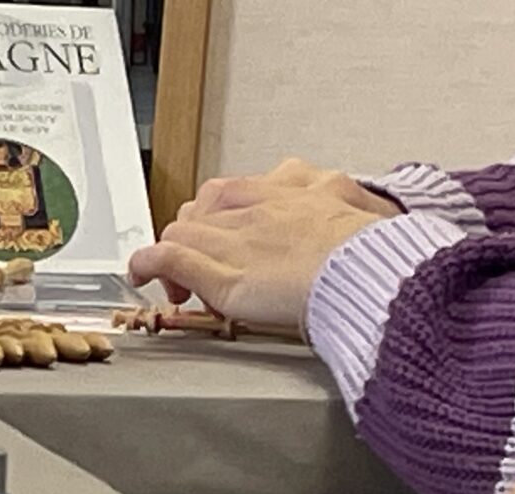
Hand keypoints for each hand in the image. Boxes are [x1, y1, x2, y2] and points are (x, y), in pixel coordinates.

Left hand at [127, 161, 392, 330]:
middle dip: (196, 236)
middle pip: (203, 209)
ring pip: (183, 230)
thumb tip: (352, 212)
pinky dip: (148, 263)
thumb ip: (339, 207)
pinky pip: (172, 257)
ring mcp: (237, 239)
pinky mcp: (224, 273)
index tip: (224, 240)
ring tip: (174, 284)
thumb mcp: (357, 212)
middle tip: (200, 268)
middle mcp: (258, 205)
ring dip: (171, 254)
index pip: (233, 193)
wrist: (371, 273)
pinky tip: (141, 273)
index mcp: (292, 187)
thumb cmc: (374, 255)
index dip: (219, 218)